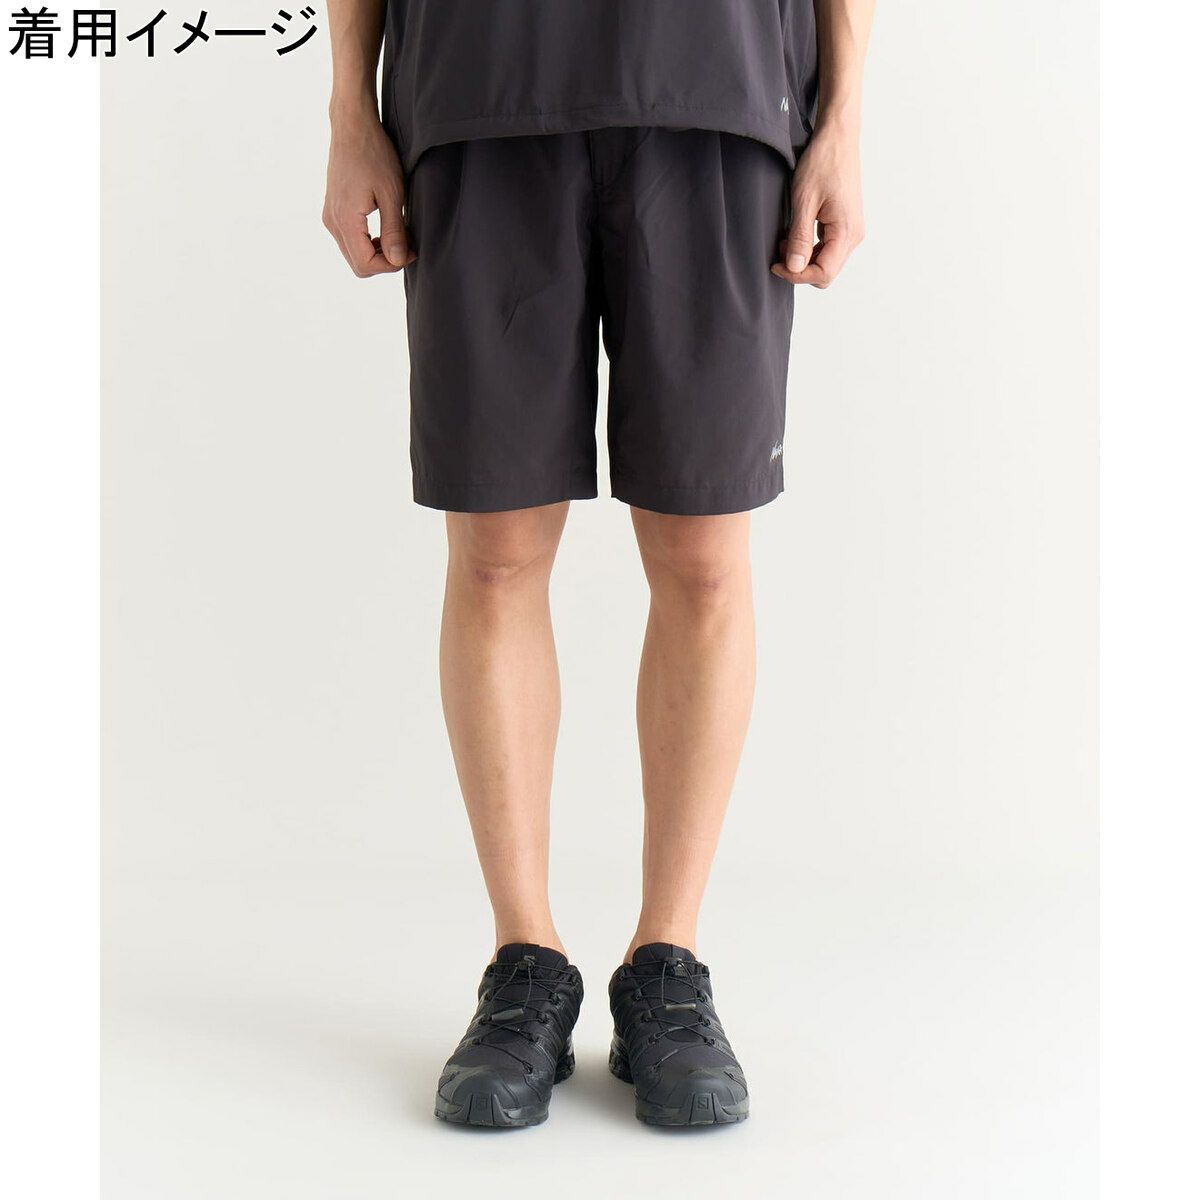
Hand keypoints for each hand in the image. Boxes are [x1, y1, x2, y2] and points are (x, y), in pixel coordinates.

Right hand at [323, 115, 414, 277]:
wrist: (352, 126)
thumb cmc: (374, 153)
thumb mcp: (392, 193)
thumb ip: (394, 230)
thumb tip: (397, 260)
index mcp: (345, 220)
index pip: (366, 265)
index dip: (391, 265)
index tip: (410, 251)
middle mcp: (332, 222)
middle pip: (359, 265)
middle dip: (385, 262)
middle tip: (407, 246)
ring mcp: (330, 216)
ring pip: (354, 254)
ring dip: (378, 253)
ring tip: (399, 235)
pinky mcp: (333, 210)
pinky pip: (350, 240)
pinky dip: (369, 242)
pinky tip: (385, 228)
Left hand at [772, 127, 864, 288]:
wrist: (837, 138)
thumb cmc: (823, 162)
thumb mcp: (804, 201)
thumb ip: (799, 238)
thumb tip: (794, 268)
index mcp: (846, 231)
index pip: (823, 273)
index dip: (797, 275)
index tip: (776, 265)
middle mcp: (854, 235)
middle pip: (826, 272)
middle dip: (800, 269)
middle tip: (779, 253)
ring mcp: (851, 230)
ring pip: (826, 262)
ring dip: (804, 258)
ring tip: (786, 240)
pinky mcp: (845, 224)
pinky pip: (828, 248)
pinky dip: (810, 247)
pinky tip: (796, 233)